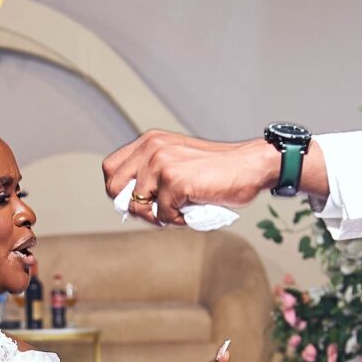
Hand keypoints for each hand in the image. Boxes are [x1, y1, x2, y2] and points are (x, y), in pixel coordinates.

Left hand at [104, 131, 279, 225]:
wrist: (250, 165)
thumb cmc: (218, 169)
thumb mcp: (177, 161)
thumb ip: (153, 174)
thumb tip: (129, 204)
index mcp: (150, 141)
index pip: (111, 168)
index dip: (120, 190)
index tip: (139, 200)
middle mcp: (151, 148)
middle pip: (114, 188)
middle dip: (132, 207)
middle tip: (156, 212)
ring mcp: (161, 164)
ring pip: (137, 206)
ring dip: (157, 216)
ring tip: (179, 210)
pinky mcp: (174, 181)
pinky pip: (161, 215)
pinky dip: (177, 220)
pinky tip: (192, 209)